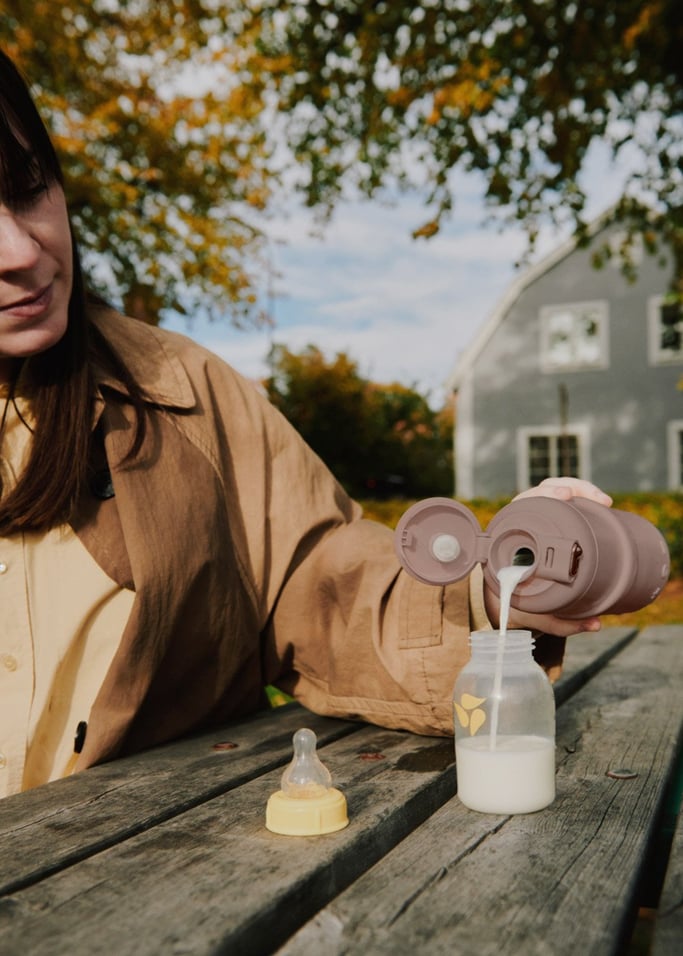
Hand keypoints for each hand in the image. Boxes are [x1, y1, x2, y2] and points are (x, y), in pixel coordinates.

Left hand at [484, 477, 612, 636]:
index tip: (563, 495)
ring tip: (604, 501)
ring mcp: (534, 520)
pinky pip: (562, 500)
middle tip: (597, 500)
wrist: (504, 601)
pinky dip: (581, 496)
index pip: (522, 504)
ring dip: (580, 489)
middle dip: (570, 487)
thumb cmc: (517, 604)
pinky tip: (601, 502)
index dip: (543, 495)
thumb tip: (597, 624)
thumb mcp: (535, 614)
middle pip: (541, 491)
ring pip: (554, 491)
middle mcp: (519, 523)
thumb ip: (563, 622)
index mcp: (508, 538)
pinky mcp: (548, 521)